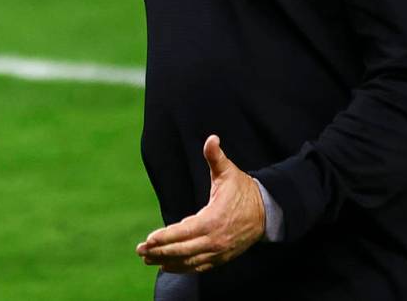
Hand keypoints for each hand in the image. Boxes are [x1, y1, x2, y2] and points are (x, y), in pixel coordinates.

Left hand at [136, 135, 265, 273]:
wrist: (267, 211)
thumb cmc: (243, 190)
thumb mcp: (229, 172)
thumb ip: (216, 157)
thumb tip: (211, 138)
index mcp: (214, 219)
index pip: (184, 232)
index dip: (165, 237)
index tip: (148, 239)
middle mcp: (215, 239)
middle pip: (182, 250)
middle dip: (159, 251)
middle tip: (140, 251)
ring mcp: (218, 251)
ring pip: (189, 261)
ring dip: (167, 261)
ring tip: (148, 259)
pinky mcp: (221, 258)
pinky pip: (198, 267)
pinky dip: (182, 268)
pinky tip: (167, 266)